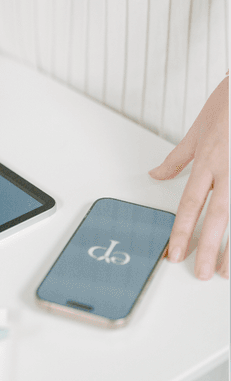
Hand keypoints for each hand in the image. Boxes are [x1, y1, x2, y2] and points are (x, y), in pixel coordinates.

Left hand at [149, 75, 228, 279]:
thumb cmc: (227, 106)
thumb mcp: (195, 132)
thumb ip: (176, 159)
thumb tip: (155, 174)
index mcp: (208, 162)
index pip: (190, 203)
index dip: (181, 230)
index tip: (175, 253)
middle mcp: (228, 169)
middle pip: (217, 215)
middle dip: (209, 247)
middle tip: (203, 273)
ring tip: (228, 272)